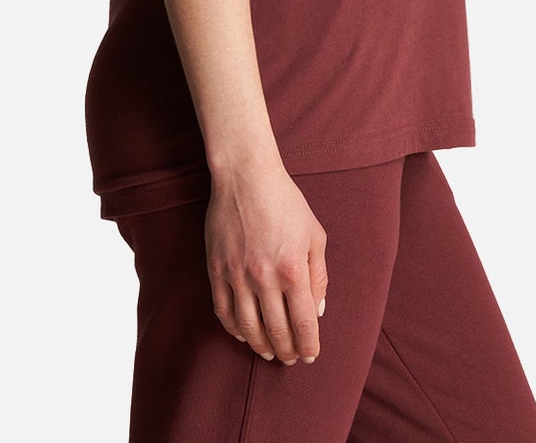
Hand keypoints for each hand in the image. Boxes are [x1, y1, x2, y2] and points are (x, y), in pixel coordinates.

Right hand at [205, 159, 327, 364]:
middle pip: (276, 331)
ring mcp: (237, 275)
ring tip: (269, 352)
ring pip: (248, 328)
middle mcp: (264, 277)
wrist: (246, 177)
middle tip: (291, 358)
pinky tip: (244, 334)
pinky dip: (233, 329)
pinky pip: (223, 311)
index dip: (308, 344)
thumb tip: (317, 310)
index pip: (303, 323)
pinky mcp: (216, 270)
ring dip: (260, 346)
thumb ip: (319, 275)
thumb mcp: (315, 235)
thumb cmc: (286, 202)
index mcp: (293, 269)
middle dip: (286, 351)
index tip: (311, 355)